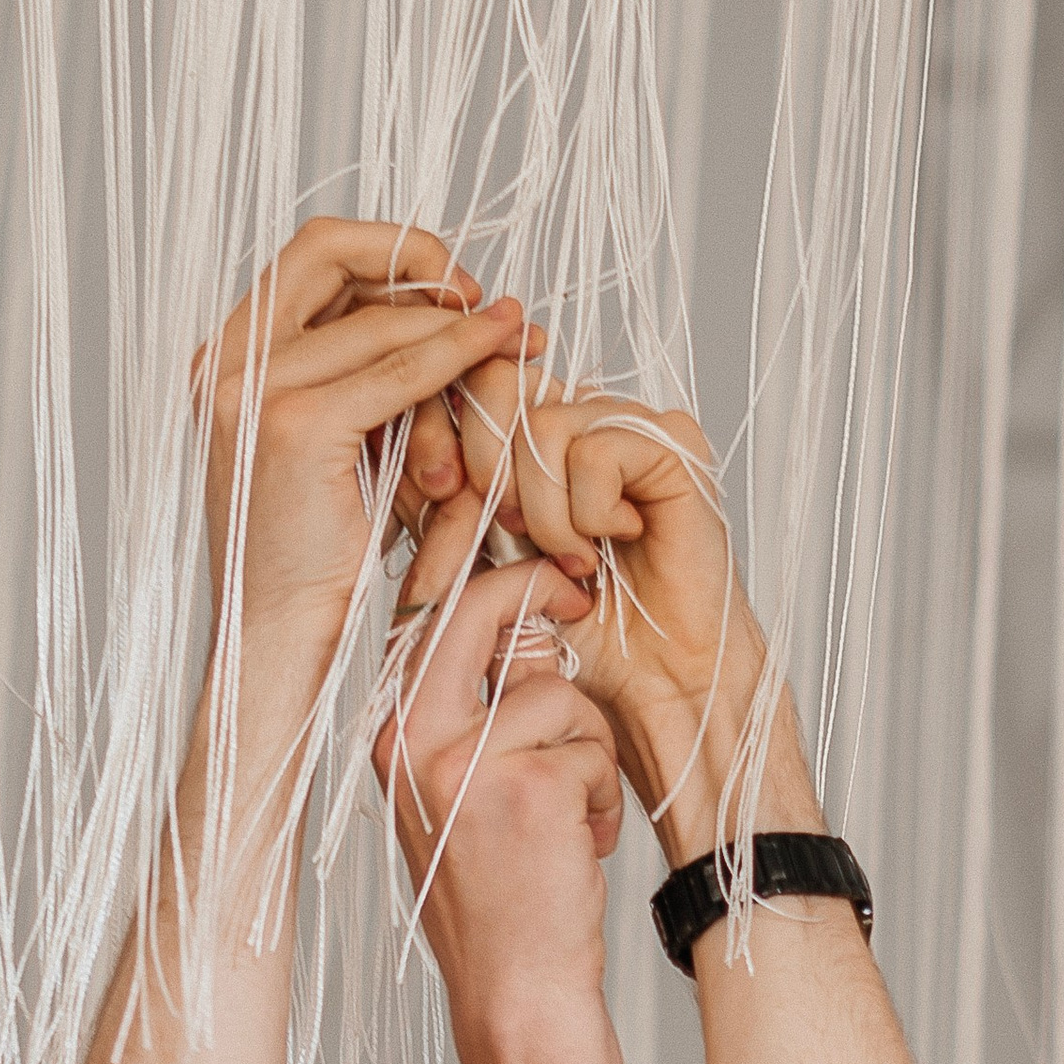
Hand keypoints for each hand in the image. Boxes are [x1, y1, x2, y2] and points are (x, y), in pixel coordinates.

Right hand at [193, 219, 539, 680]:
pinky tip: (503, 348)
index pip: (312, 257)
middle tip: (486, 300)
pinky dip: (459, 355)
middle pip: (330, 252)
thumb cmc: (319, 559)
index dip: (389, 255)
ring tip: (517, 345)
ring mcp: (253, 388)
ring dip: (454, 329)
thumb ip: (368, 378)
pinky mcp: (298, 424)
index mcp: (224, 356)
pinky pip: (400, 370)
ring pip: (379, 318)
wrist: (280, 638)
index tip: (453, 288)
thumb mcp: (344, 447)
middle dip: (419, 262)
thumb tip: (446, 313)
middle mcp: (224, 359)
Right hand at [371, 562, 655, 1063]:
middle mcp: (412, 741)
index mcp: (391, 737)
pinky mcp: (527, 786)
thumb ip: (479, 711)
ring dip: (588, 750)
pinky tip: (583, 842)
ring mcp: (466, 764)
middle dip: (540, 588)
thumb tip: (531, 624)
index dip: (491, 579)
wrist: (512, 989)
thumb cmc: (495, 897)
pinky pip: (591, 744)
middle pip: (478, 609)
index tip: (543, 577)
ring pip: (558, 692)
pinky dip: (603, 791)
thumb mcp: (463, 793)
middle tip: (581, 595)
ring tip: (573, 814)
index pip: (429, 618)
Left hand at [401, 379, 792, 855]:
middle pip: (497, 381)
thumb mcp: (479, 570)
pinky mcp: (671, 442)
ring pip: (543, 423)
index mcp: (527, 437)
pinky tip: (618, 544)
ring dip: (543, 509)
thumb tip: (391, 447)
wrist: (653, 682)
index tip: (436, 502)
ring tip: (572, 560)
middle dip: (483, 465)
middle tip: (507, 532)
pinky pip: (596, 449)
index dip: (437, 437)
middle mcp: (576, 416)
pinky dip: (590, 512)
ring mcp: (624, 423)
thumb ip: (442, 511)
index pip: (462, 387)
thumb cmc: (575, 639)